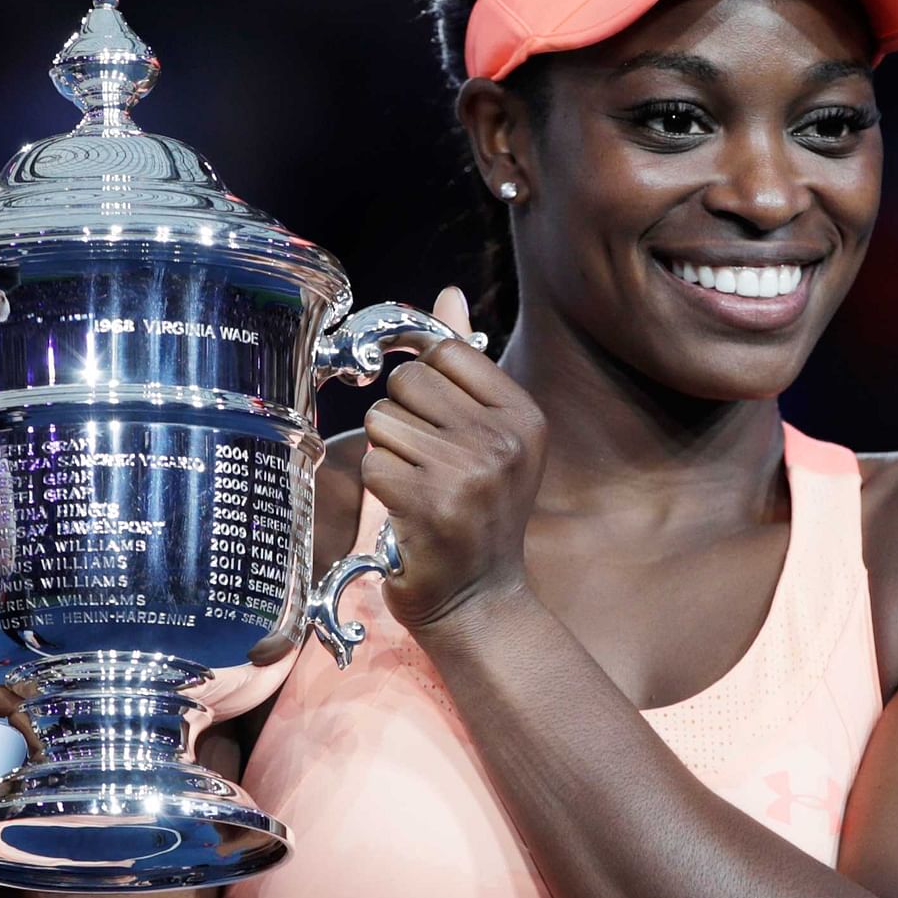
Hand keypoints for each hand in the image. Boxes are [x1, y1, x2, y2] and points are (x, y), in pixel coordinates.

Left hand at [361, 287, 547, 635]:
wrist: (482, 603)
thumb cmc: (481, 512)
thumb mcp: (490, 434)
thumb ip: (465, 363)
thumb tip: (449, 294)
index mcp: (523, 414)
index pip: (445, 351)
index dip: (424, 379)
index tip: (432, 415)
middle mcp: (502, 439)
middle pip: (408, 380)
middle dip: (404, 418)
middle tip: (428, 461)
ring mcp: (467, 472)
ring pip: (383, 419)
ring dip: (390, 453)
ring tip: (420, 486)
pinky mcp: (428, 504)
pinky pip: (374, 462)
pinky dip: (381, 486)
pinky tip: (408, 510)